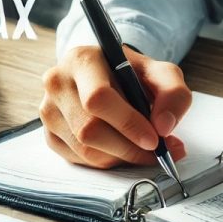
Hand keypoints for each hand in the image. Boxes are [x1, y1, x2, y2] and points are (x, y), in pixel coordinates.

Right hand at [39, 45, 190, 167]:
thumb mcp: (160, 74)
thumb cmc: (132, 75)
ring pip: (84, 150)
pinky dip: (106, 161)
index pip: (98, 98)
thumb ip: (173, 94)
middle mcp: (58, 83)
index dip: (128, 124)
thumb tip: (164, 127)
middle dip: (128, 148)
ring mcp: (49, 110)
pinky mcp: (49, 134)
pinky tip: (120, 149)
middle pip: (89, 130)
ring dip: (120, 157)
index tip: (154, 139)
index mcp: (82, 60)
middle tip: (155, 151)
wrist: (108, 76)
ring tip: (141, 149)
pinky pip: (79, 160)